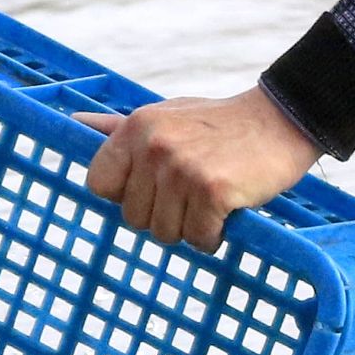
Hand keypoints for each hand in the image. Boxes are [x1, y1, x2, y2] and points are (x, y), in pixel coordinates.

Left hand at [73, 88, 319, 251]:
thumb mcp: (164, 116)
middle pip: (133, 217)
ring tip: (210, 200)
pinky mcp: (213, 190)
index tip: (152, 187)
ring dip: (191, 228)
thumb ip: (119, 128)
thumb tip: (74, 121)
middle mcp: (154, 146)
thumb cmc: (218, 124)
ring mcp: (183, 169)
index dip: (124, 195)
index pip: (99, 184)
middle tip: (191, 192)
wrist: (280, 120)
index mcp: (136, 128)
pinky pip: (199, 238)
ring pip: (166, 233)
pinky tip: (227, 211)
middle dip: (163, 216)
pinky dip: (214, 236)